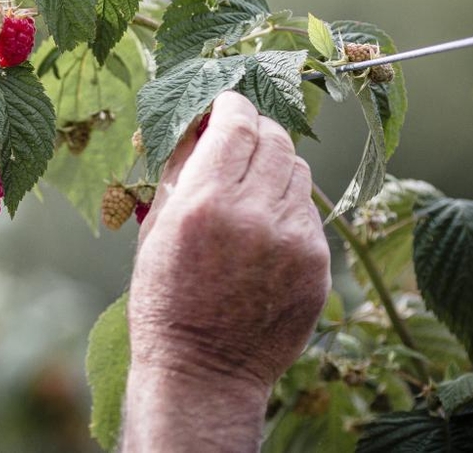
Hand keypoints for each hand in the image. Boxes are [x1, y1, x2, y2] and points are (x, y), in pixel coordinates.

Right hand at [129, 91, 329, 390]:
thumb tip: (194, 125)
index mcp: (205, 201)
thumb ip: (178, 170)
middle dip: (256, 128)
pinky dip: (287, 207)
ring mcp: (292, 239)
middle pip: (274, 138)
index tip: (225, 103)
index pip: (236, 123)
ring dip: (274, 166)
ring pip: (297, 171)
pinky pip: (308, 212)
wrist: (202, 368)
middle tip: (239, 139)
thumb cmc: (164, 299)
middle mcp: (254, 213)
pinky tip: (263, 230)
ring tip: (250, 187)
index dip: (232, 104)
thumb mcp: (155, 229)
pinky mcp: (316, 263)